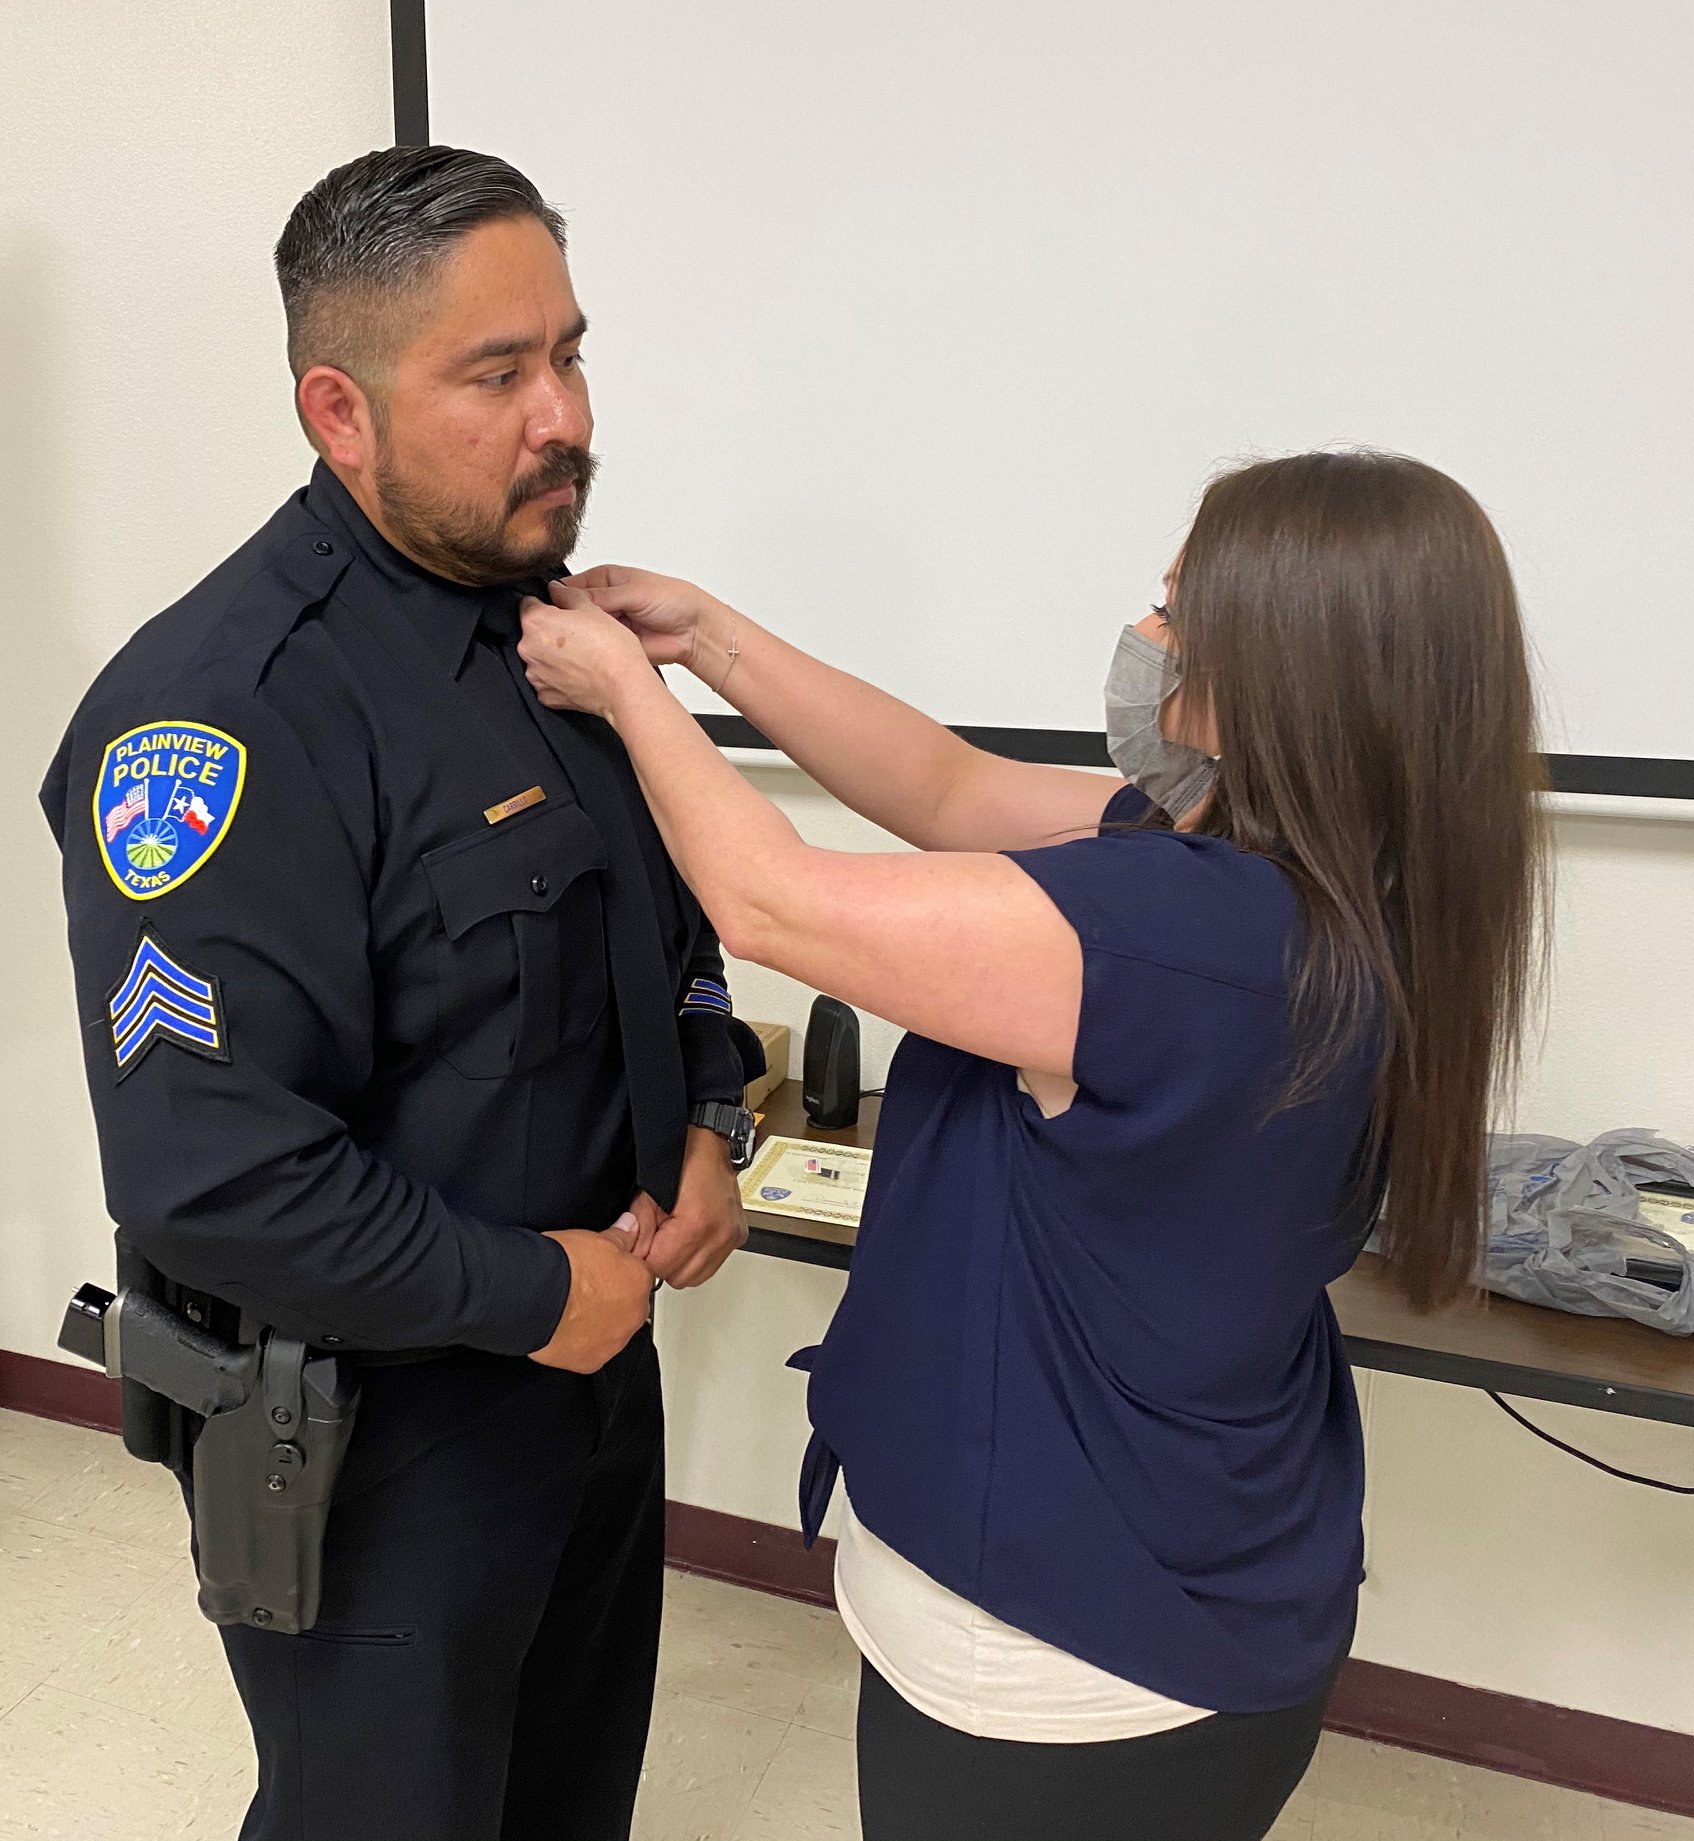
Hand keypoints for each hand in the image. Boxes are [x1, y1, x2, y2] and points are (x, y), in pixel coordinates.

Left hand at [518, 583, 651, 718]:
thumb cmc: (611, 649)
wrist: (624, 687)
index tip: (560, 612)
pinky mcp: (545, 696)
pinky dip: (557, 678)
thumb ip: (567, 594)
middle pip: (531, 634)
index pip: (528, 604)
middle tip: (576, 636)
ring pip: (539, 658)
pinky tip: (578, 674)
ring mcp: (535, 675)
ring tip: (580, 657)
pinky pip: (546, 681)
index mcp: (535, 622)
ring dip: (552, 656)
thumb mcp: (591, 609)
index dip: (546, 605)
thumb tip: (556, 589)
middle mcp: (528, 649)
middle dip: (549, 632)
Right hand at [528, 1216, 654, 1371]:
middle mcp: (633, 1316)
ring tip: (571, 1309)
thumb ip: (620, 1235)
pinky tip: (564, 1328)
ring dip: (597, 1323)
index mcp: (639, 1282)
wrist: (535, 1296)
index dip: (619, 1273)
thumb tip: (630, 1225)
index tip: (603, 1272)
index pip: (638, 1277)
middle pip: (627, 1306)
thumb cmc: (563, 1267)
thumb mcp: (596, 1238)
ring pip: (611, 1331)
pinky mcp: (591, 1361)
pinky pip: (590, 1352)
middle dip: (611, 1300)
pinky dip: (579, 1343)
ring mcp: (613, 1342)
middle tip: (584, 1290)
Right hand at [566, 566, 726, 673]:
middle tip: (574, 624)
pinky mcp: (613, 644)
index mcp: (604, 579)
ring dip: (582, 634)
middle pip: (572, 610)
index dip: (560, 596)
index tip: (556, 607)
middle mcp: (603, 601)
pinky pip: (595, 648)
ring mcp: (607, 624)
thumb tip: (564, 594)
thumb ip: (598, 595)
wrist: (693, 630)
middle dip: (571, 617)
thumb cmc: (673, 601)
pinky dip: (593, 649)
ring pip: (581, 630)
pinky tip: (593, 648)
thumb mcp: (632, 591)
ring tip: (588, 635)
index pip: (570, 586)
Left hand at [637, 1126, 748, 1289]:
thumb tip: (632, 1252)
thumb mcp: (647, 1192)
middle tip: (656, 1238)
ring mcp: (731, 1237)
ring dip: (680, 1263)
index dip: (643, 1258)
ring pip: (695, 1278)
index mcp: (697, 1223)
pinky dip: (696, 1258)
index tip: (639, 1245)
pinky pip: (710, 1266)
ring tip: (674, 1236)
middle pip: (678, 1278)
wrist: (710, 1140)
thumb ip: (638, 1227)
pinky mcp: (737, 1237)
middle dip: (662, 1262)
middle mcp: (720, 1234)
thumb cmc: (682, 1157)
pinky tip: (689, 1238)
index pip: (659, 1267)